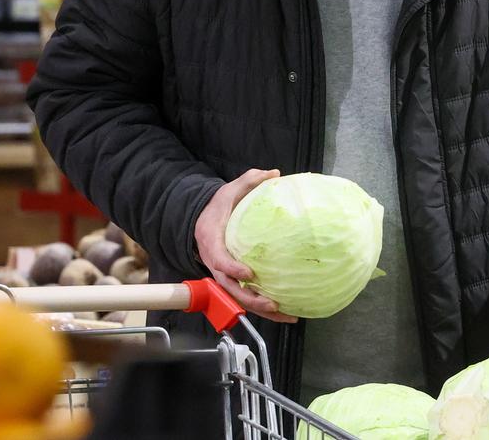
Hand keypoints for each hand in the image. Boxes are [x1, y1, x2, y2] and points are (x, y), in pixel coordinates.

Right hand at [194, 168, 297, 323]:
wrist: (202, 221)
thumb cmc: (217, 207)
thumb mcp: (229, 190)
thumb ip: (249, 181)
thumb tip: (274, 173)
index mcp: (211, 241)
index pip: (218, 260)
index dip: (231, 269)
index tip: (248, 273)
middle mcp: (215, 264)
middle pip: (230, 288)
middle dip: (250, 299)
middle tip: (272, 303)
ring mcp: (222, 276)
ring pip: (240, 299)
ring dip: (261, 310)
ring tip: (286, 314)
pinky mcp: (233, 281)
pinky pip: (247, 297)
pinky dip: (265, 308)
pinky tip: (286, 312)